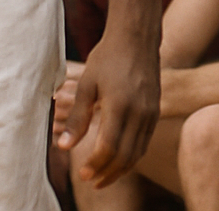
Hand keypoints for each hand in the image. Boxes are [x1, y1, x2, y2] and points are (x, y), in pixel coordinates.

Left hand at [54, 31, 160, 187]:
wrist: (137, 37)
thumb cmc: (108, 57)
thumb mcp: (87, 85)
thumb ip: (77, 118)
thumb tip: (63, 146)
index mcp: (120, 104)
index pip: (109, 147)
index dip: (95, 165)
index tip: (82, 174)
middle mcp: (139, 111)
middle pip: (125, 155)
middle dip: (107, 173)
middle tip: (90, 181)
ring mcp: (150, 111)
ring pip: (138, 152)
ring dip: (120, 169)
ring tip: (103, 177)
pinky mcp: (155, 110)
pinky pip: (145, 141)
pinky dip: (132, 156)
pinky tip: (118, 159)